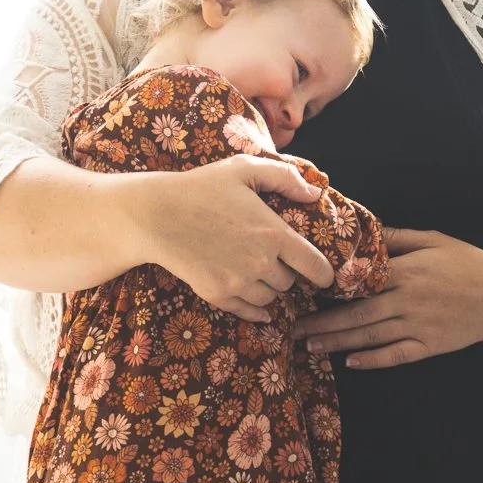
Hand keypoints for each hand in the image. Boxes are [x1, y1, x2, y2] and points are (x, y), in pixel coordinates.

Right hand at [129, 155, 335, 322]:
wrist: (157, 215)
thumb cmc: (201, 187)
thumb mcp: (243, 170)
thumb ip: (284, 178)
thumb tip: (314, 193)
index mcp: (273, 233)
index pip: (314, 266)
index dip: (325, 274)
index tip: (326, 276)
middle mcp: (260, 263)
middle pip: (289, 282)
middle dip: (286, 272)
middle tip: (274, 258)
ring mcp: (237, 283)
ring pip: (270, 298)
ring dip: (269, 287)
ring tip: (257, 271)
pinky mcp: (217, 295)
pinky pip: (248, 311)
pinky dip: (255, 309)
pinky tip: (256, 304)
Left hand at [290, 227, 482, 368]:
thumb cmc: (469, 263)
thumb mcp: (434, 239)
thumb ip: (398, 237)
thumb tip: (366, 230)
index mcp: (407, 271)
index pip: (361, 281)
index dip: (331, 287)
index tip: (305, 289)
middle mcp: (409, 300)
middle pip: (358, 314)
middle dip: (323, 323)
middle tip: (293, 329)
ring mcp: (419, 326)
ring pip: (371, 337)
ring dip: (338, 343)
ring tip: (311, 346)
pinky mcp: (430, 346)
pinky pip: (397, 356)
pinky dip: (373, 361)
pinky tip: (351, 363)